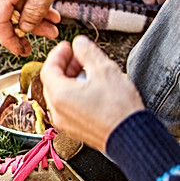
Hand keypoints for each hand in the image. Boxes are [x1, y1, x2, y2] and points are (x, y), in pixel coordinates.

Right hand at [0, 0, 82, 55]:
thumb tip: (25, 27)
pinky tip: (50, 8)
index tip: (20, 50)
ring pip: (15, 5)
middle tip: (45, 37)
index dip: (8, 39)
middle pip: (6, 14)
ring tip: (54, 23)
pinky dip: (33, 4)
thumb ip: (35, 11)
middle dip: (25, 28)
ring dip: (33, 16)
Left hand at [39, 36, 144, 151]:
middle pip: (52, 82)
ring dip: (70, 80)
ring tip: (88, 71)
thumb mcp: (104, 70)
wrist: (132, 137)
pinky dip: (74, 94)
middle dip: (65, 66)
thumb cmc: (119, 109)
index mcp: (58, 95)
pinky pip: (68, 107)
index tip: (67, 46)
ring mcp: (65, 122)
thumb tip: (79, 44)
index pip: (48, 69)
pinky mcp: (75, 129)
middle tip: (79, 56)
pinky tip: (91, 89)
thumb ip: (87, 52)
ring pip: (60, 95)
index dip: (58, 54)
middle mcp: (56, 111)